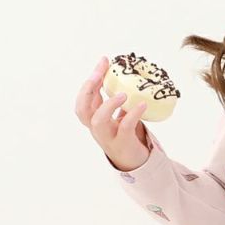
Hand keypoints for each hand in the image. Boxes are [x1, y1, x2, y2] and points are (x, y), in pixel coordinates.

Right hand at [75, 56, 150, 170]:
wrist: (134, 162)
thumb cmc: (126, 135)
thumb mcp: (118, 116)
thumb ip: (117, 101)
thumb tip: (127, 76)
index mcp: (94, 118)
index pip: (85, 97)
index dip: (92, 79)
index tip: (104, 61)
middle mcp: (96, 128)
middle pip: (82, 109)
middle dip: (88, 89)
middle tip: (101, 73)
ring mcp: (108, 137)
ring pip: (98, 121)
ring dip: (108, 104)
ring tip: (123, 94)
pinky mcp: (122, 143)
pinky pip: (124, 127)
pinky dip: (132, 114)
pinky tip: (142, 105)